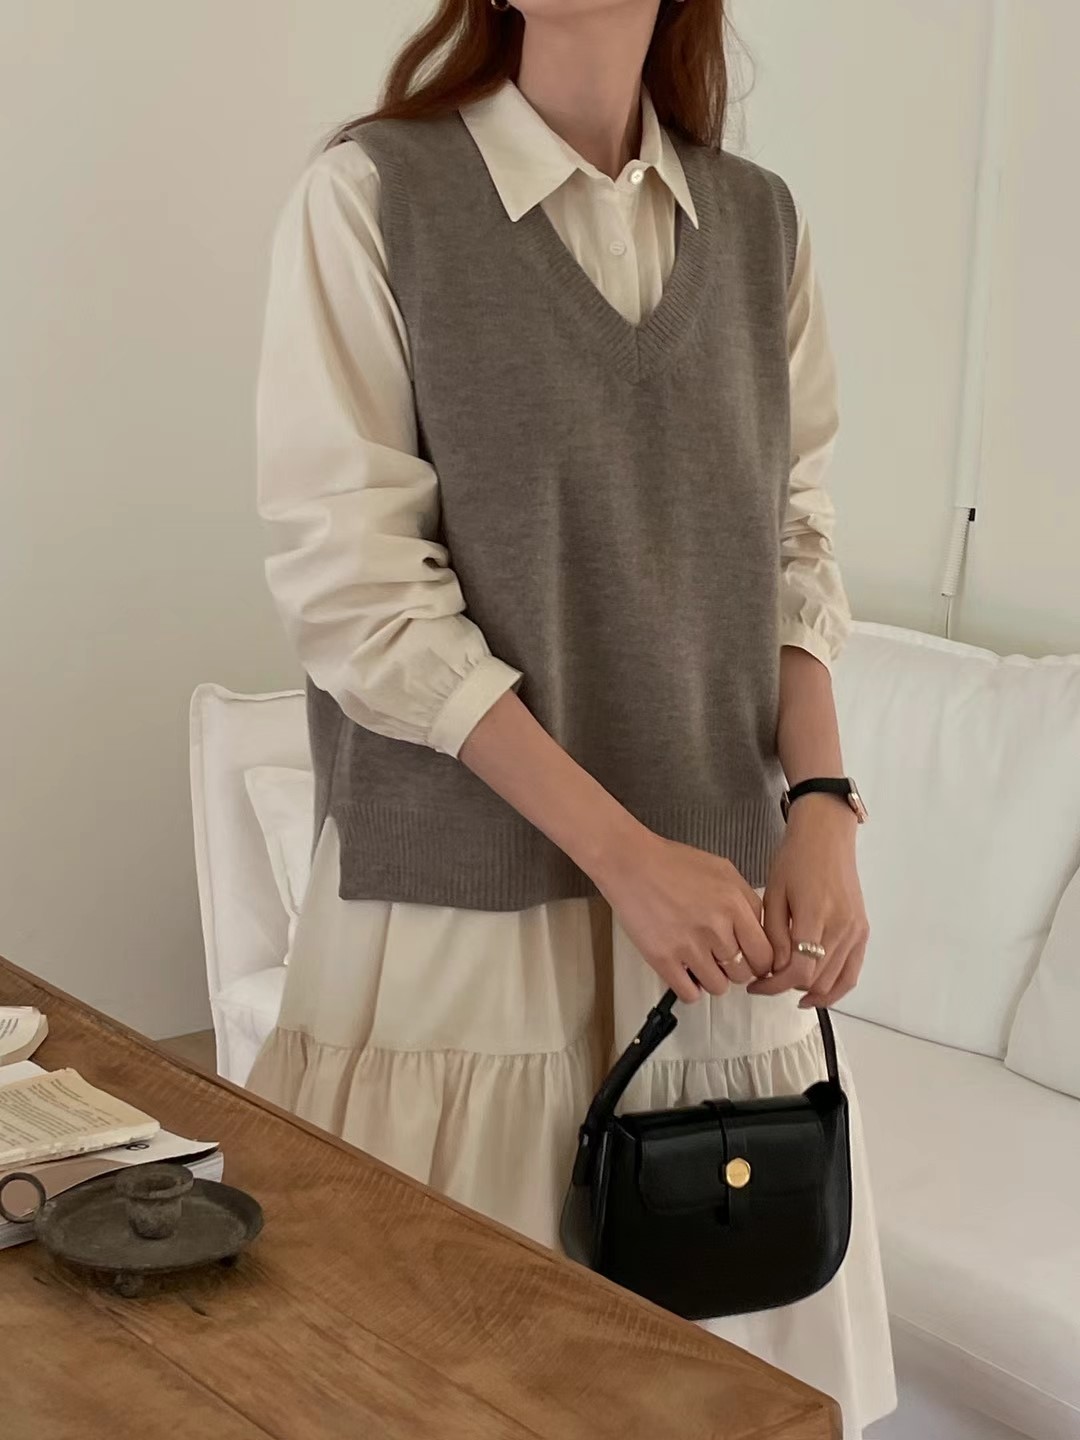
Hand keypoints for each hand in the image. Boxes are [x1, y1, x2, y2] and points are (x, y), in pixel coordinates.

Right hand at [594, 830, 773, 1003]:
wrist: (630, 863)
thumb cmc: (671, 863)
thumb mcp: (723, 870)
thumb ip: (747, 901)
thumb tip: (759, 931)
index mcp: (734, 904)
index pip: (765, 954)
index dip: (759, 961)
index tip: (750, 960)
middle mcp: (715, 927)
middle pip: (743, 973)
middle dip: (734, 968)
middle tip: (720, 957)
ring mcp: (689, 945)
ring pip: (718, 987)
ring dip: (711, 978)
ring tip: (700, 961)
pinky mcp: (663, 959)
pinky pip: (689, 994)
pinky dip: (689, 988)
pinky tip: (684, 972)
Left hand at [749, 795, 867, 1007]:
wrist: (826, 836)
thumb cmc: (795, 859)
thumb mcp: (774, 893)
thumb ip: (774, 935)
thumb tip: (777, 969)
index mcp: (816, 915)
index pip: (799, 969)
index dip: (775, 984)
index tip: (757, 985)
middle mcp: (841, 928)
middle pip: (815, 978)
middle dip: (786, 986)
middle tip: (765, 980)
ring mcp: (856, 931)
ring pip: (833, 981)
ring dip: (808, 989)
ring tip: (785, 983)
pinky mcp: (862, 932)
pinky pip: (852, 973)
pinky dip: (835, 989)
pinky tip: (815, 993)